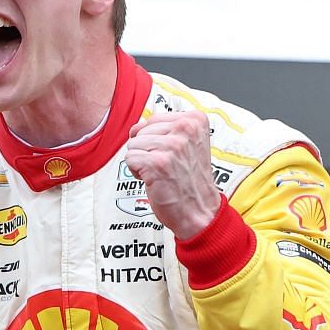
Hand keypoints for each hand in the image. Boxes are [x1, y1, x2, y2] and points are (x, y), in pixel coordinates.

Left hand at [124, 113, 219, 236]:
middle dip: (147, 150)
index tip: (169, 153)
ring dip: (142, 161)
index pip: (154, 118)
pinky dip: (137, 172)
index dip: (154, 139)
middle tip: (165, 165)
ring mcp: (172, 146)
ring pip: (134, 144)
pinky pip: (130, 158)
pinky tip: (154, 179)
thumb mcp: (188, 144)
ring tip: (160, 172)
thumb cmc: (191, 181)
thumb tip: (138, 125)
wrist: (199, 210)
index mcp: (195, 120)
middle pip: (142, 130)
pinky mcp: (157, 163)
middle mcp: (185, 129)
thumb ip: (166, 129)